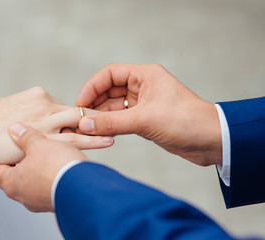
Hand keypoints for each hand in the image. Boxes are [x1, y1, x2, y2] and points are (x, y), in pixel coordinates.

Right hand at [0, 87, 112, 165]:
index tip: (93, 122)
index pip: (65, 107)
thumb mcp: (11, 113)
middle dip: (96, 119)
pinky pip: (72, 139)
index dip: (80, 117)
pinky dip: (91, 140)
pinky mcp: (40, 137)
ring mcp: (44, 119)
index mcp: (38, 95)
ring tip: (117, 133)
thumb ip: (30, 117)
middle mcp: (44, 102)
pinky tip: (106, 141)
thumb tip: (37, 127)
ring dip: (99, 128)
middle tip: (115, 123)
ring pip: (80, 123)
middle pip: (78, 111)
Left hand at [0, 123, 86, 211]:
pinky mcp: (58, 202)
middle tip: (31, 149)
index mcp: (12, 184)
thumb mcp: (39, 145)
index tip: (9, 149)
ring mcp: (41, 202)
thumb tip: (16, 129)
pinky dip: (54, 175)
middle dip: (25, 161)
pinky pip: (51, 187)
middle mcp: (24, 197)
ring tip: (51, 154)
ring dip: (42, 169)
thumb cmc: (58, 168)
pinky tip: (63, 164)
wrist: (86, 187)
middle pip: (16, 177)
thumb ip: (26, 137)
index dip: (2, 158)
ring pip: (35, 182)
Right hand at [76, 64, 221, 165]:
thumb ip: (112, 122)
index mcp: (145, 75)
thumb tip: (84, 123)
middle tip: (80, 119)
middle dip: (94, 104)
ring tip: (86, 128)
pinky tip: (99, 132)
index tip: (80, 103)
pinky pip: (121, 119)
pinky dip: (110, 125)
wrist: (211, 141)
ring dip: (101, 116)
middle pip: (109, 90)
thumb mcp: (144, 120)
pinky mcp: (145, 119)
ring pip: (114, 106)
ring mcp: (144, 103)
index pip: (110, 74)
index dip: (92, 87)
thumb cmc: (185, 121)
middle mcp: (143, 86)